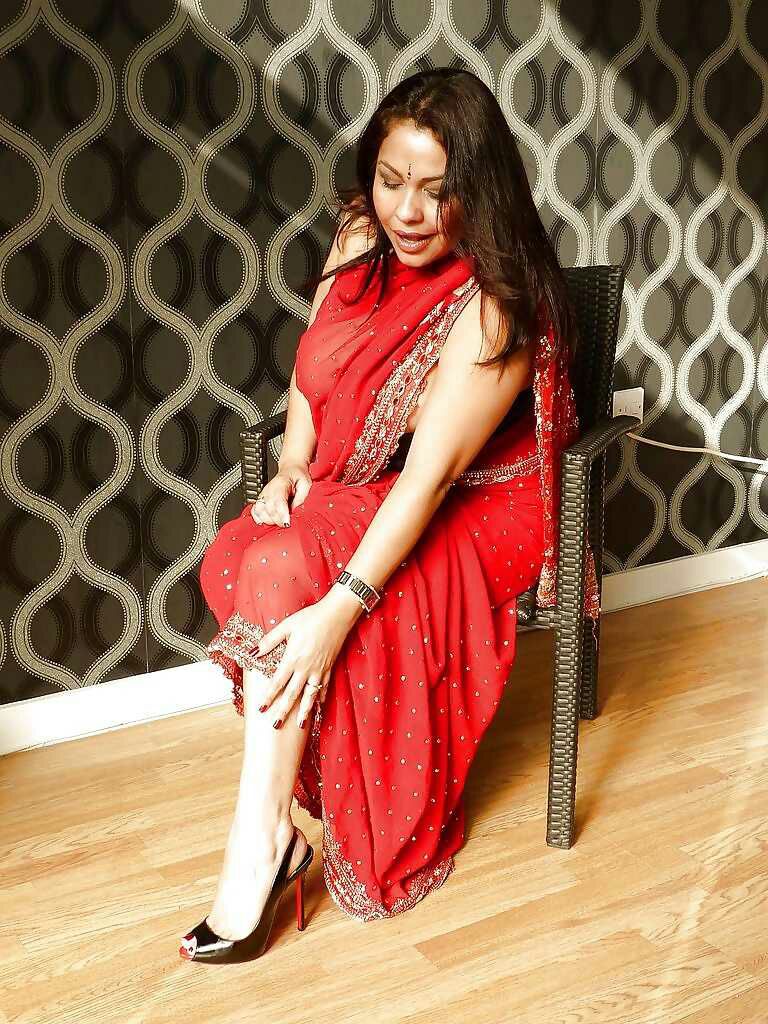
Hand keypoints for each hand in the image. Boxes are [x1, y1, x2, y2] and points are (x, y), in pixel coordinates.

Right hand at [249, 463, 311, 527]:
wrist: (291, 469)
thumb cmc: (298, 476)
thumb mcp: (306, 485)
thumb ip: (301, 499)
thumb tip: (294, 511)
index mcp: (281, 483)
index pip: (278, 501)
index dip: (282, 514)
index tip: (287, 523)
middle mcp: (269, 489)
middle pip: (269, 509)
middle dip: (278, 520)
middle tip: (287, 523)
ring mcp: (263, 494)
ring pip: (260, 512)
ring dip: (270, 520)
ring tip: (279, 520)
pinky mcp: (261, 499)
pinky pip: (255, 511)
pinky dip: (259, 518)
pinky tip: (267, 520)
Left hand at [254, 588, 362, 726]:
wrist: (337, 614)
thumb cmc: (311, 618)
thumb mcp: (287, 626)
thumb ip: (270, 641)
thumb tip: (253, 652)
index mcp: (293, 658)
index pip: (277, 682)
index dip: (268, 697)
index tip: (261, 709)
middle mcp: (305, 668)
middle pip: (292, 694)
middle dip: (283, 711)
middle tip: (276, 726)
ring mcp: (319, 669)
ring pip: (310, 695)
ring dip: (304, 711)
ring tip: (300, 725)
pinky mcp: (329, 667)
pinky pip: (325, 686)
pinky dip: (322, 697)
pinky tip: (319, 705)